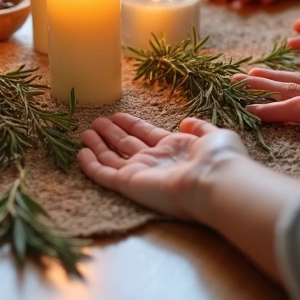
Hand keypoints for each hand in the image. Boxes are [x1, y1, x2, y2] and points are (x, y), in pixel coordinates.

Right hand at [77, 113, 247, 219]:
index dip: (130, 124)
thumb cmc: (219, 159)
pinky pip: (104, 174)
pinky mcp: (129, 184)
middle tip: (94, 122)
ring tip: (84, 133)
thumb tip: (186, 121)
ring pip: (112, 158)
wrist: (215, 182)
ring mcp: (141, 173)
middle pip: (126, 145)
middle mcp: (154, 161)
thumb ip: (200, 127)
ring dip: (98, 146)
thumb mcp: (214, 136)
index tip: (116, 115)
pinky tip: (80, 154)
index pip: (145, 134)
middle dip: (110, 134)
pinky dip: (91, 165)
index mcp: (173, 148)